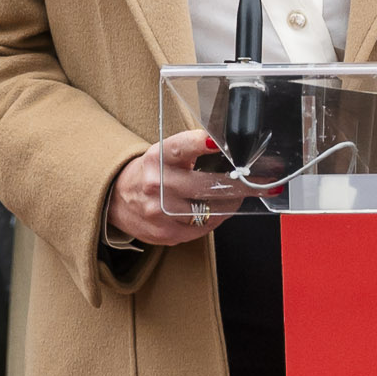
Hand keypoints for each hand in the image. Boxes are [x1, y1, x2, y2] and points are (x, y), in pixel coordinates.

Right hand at [108, 130, 253, 246]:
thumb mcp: (164, 154)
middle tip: (260, 181)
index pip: (181, 147)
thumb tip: (228, 150)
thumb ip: (191, 151)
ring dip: (231, 203)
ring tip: (240, 196)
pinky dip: (216, 218)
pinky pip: (203, 228)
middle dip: (239, 184)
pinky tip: (221, 211)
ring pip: (209, 210)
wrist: (116, 199)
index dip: (200, 143)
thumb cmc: (149, 172)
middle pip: (206, 185)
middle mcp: (156, 184)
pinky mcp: (165, 233)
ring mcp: (159, 212)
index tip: (218, 142)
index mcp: (157, 158)